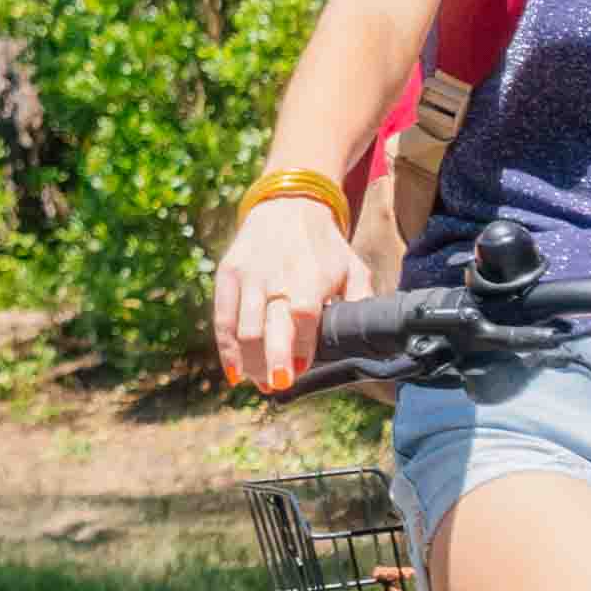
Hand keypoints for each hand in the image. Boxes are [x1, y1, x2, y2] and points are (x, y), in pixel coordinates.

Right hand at [214, 191, 362, 393]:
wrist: (289, 205)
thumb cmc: (325, 246)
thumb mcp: (353, 267)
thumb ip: (361, 301)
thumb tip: (367, 336)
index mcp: (311, 276)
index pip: (303, 319)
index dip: (302, 348)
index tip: (302, 369)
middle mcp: (277, 276)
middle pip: (269, 327)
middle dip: (273, 361)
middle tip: (278, 386)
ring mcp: (249, 276)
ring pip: (244, 329)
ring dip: (251, 363)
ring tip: (261, 384)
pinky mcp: (228, 274)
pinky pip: (223, 319)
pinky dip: (227, 350)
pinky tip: (235, 373)